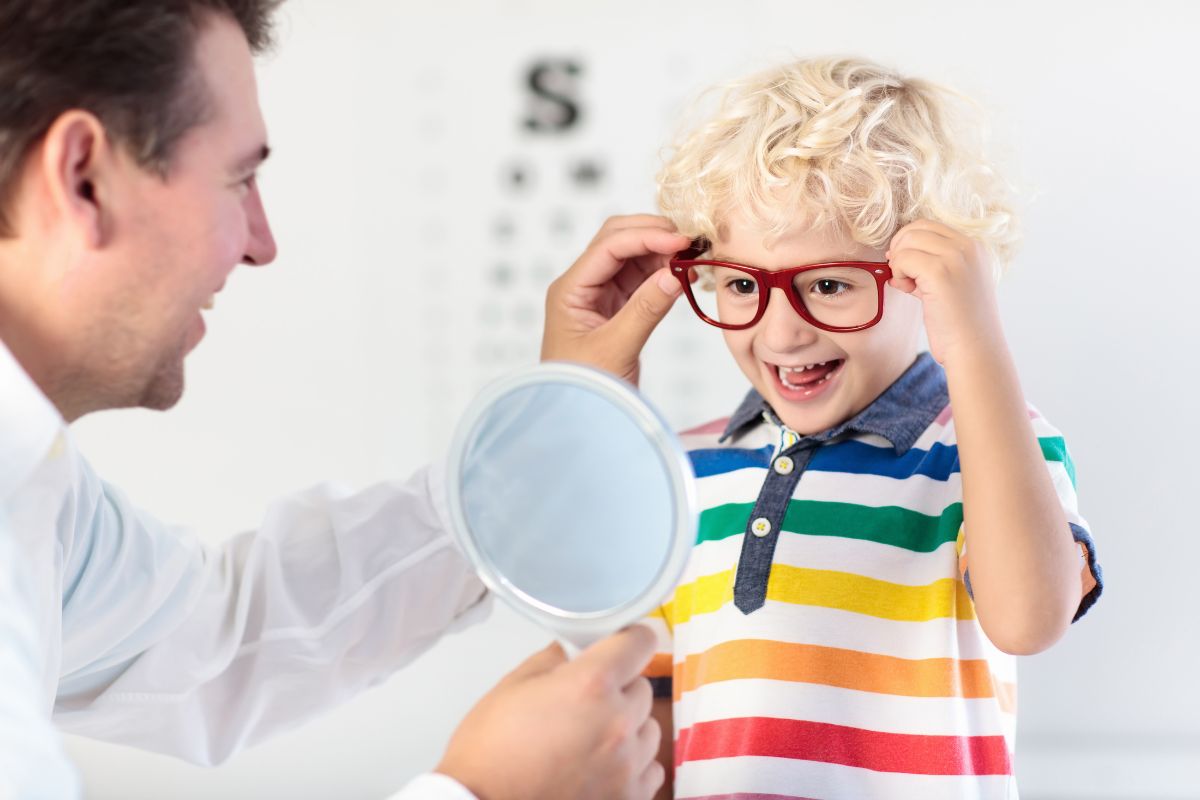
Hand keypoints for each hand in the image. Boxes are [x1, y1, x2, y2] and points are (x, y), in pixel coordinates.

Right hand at [435, 625, 663, 799]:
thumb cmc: (488, 754)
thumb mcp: (512, 688)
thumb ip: (550, 661)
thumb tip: (567, 653)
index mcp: (591, 685)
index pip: (640, 643)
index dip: (631, 639)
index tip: (625, 644)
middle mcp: (617, 722)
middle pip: (643, 688)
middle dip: (619, 688)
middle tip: (587, 701)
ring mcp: (626, 765)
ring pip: (649, 729)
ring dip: (628, 727)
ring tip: (592, 738)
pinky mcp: (628, 797)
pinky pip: (650, 770)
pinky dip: (632, 765)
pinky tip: (602, 766)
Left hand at [542, 215, 689, 384]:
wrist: (577, 420)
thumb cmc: (583, 390)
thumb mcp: (616, 348)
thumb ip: (646, 309)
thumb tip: (675, 274)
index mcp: (570, 290)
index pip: (608, 247)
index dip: (646, 237)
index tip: (681, 240)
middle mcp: (582, 286)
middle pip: (617, 240)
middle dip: (653, 235)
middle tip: (689, 242)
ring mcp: (599, 295)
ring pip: (632, 257)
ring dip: (661, 252)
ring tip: (692, 260)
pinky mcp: (616, 308)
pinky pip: (641, 279)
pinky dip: (663, 273)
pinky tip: (684, 276)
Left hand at [885, 219, 1005, 367]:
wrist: (975, 349)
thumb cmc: (959, 323)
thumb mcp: (950, 284)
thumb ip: (929, 265)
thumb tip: (894, 253)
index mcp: (975, 247)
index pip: (929, 226)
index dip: (909, 243)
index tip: (906, 267)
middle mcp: (969, 247)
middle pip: (917, 228)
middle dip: (900, 249)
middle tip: (902, 275)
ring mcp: (956, 257)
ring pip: (908, 241)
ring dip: (899, 263)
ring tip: (908, 285)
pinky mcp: (941, 272)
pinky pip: (903, 259)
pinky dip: (899, 274)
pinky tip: (909, 291)